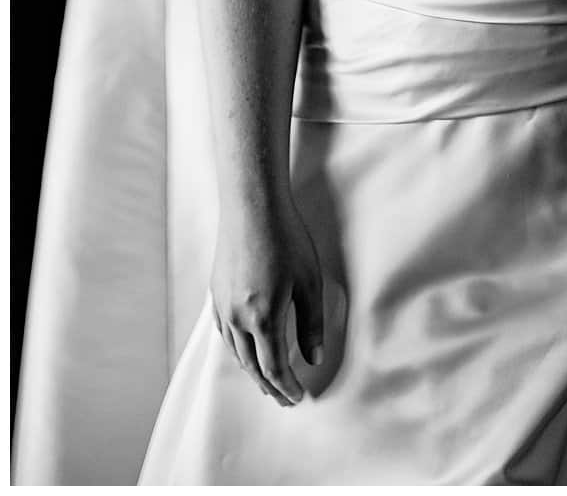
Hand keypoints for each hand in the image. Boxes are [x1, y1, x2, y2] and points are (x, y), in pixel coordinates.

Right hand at [211, 196, 323, 407]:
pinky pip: (225, 335)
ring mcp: (222, 307)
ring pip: (236, 353)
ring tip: (268, 381)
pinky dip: (238, 351)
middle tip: (284, 399)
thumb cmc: (285, 238)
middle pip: (252, 367)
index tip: (299, 397)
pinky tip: (246, 350)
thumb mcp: (309, 281)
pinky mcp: (215, 294)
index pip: (275, 368)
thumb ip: (311, 323)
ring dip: (253, 372)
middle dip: (270, 387)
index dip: (287, 387)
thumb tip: (314, 357)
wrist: (252, 205)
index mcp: (263, 318)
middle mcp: (237, 318)